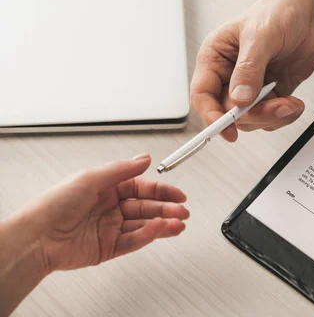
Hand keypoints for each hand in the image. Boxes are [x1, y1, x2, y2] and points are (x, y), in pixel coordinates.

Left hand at [25, 154, 188, 271]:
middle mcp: (110, 208)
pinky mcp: (109, 248)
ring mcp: (111, 228)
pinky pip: (134, 240)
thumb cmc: (55, 205)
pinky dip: (149, 234)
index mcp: (106, 189)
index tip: (177, 193)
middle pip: (146, 207)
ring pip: (144, 224)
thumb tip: (145, 158)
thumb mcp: (91, 178)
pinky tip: (159, 229)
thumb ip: (122, 169)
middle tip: (182, 210)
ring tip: (179, 222)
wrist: (38, 237)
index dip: (161, 190)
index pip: (142, 188)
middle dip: (167, 208)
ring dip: (163, 223)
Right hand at [191, 0, 313, 140]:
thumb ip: (249, 68)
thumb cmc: (277, 13)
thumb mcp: (260, 35)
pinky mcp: (270, 94)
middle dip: (252, 114)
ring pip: (250, 119)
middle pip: (228, 112)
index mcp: (215, 58)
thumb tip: (239, 98)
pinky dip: (283, 116)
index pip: (202, 94)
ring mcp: (250, 88)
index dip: (211, 114)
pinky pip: (270, 117)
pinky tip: (294, 104)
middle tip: (275, 107)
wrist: (308, 13)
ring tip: (289, 104)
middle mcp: (228, 76)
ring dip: (271, 117)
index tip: (226, 128)